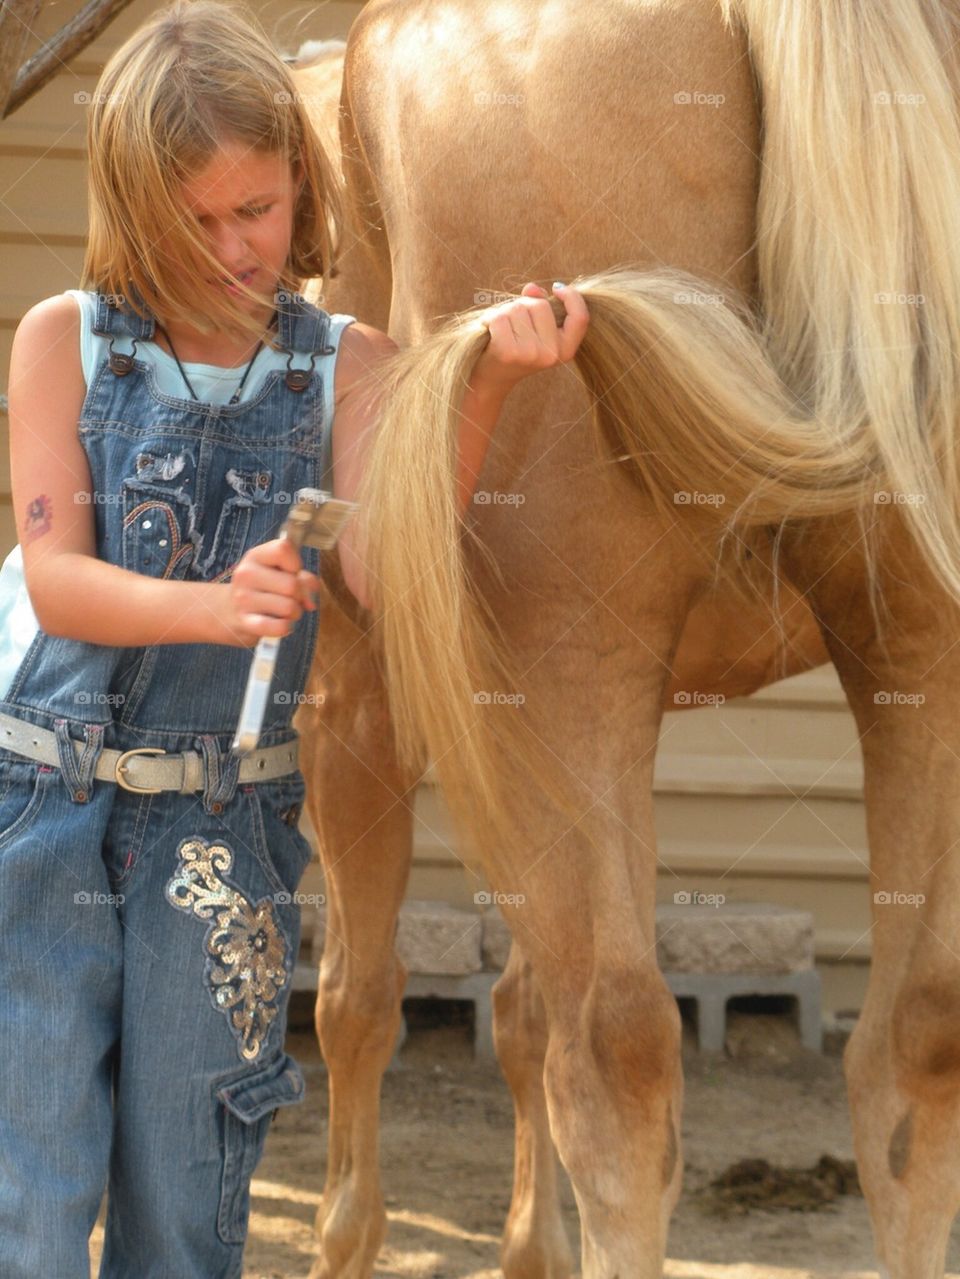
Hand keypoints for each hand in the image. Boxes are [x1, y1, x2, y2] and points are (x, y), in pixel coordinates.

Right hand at [216, 536, 319, 646]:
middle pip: (293, 585)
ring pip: (289, 607)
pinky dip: (286, 627)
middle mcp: (246, 574)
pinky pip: (280, 627)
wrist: (228, 610)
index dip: (296, 563)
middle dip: (300, 595)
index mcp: (255, 556)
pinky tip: (279, 623)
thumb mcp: (279, 572)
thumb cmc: (263, 587)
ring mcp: (243, 599)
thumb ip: (303, 578)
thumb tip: (310, 602)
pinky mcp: (245, 622)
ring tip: (284, 611)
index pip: (284, 549)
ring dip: (295, 613)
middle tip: (290, 597)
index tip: (291, 572)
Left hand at [471, 281, 589, 390]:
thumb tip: (532, 289)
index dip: (572, 297)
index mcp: (565, 349)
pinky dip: (491, 319)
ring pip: (518, 309)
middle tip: (514, 323)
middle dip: (524, 305)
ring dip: (505, 311)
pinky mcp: (509, 352)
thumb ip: (538, 304)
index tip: (558, 288)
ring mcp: (531, 354)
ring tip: (501, 329)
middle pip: (541, 306)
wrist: (492, 379)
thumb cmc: (514, 346)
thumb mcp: (534, 328)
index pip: (580, 318)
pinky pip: (500, 318)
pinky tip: (490, 331)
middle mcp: (551, 354)